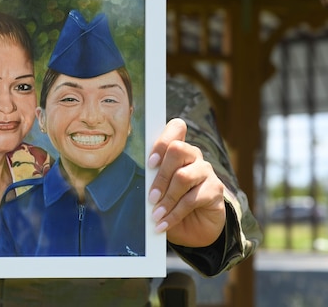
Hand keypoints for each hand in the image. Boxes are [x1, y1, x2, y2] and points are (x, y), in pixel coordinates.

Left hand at [148, 118, 225, 246]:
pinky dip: (175, 214)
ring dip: (167, 198)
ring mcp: (206, 171)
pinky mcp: (215, 189)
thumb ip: (151, 182)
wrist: (194, 228)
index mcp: (177, 150)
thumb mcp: (158, 192)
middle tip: (150, 197)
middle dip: (161, 176)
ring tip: (156, 215)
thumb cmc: (170, 204)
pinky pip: (192, 199)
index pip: (176, 128)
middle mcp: (193, 156)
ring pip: (183, 176)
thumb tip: (140, 184)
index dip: (162, 141)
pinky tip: (164, 223)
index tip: (150, 163)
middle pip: (177, 150)